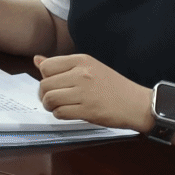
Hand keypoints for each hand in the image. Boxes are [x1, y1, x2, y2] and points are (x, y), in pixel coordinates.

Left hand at [35, 54, 152, 130]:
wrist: (138, 104)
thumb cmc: (113, 86)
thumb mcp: (90, 68)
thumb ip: (62, 65)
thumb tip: (36, 59)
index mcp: (81, 60)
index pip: (47, 66)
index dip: (45, 77)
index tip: (53, 84)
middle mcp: (81, 74)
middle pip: (45, 84)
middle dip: (44, 94)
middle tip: (52, 99)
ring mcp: (85, 93)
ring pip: (50, 99)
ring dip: (50, 106)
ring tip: (58, 106)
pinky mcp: (88, 110)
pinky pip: (60, 113)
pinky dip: (59, 115)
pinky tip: (67, 113)